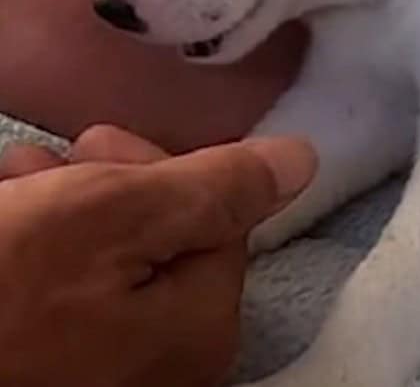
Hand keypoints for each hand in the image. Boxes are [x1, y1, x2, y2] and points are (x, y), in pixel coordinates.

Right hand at [0, 125, 316, 386]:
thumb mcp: (108, 218)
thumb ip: (212, 188)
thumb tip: (302, 160)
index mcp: (202, 324)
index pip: (217, 215)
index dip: (160, 167)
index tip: (93, 144)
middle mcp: (171, 361)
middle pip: (162, 236)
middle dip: (100, 185)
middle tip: (38, 168)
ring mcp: (115, 373)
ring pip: (108, 261)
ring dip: (61, 208)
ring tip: (9, 190)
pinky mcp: (64, 368)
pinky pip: (70, 297)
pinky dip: (37, 251)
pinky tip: (4, 222)